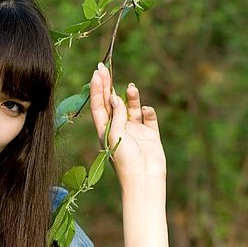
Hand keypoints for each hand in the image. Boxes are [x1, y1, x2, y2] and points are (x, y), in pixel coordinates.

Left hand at [89, 62, 166, 180]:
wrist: (144, 179)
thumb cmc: (125, 162)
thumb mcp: (115, 136)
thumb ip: (115, 115)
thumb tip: (115, 97)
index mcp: (105, 130)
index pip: (99, 105)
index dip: (97, 88)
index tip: (97, 72)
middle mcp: (118, 128)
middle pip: (112, 102)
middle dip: (109, 85)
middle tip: (105, 67)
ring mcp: (135, 131)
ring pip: (131, 107)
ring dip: (131, 97)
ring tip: (131, 88)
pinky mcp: (150, 134)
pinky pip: (149, 117)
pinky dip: (148, 111)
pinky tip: (146, 110)